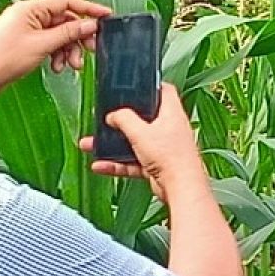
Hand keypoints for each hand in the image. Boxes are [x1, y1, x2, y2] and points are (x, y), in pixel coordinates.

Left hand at [0, 0, 110, 99]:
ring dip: (68, 49)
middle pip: (65, 20)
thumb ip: (69, 33)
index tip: (105, 15)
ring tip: (70, 64)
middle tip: (90, 49)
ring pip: (59, 34)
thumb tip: (88, 25)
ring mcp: (27, 28)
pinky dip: (57, 54)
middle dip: (78, 37)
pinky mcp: (26, 40)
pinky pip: (50, 42)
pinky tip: (57, 65)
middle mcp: (29, 14)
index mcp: (31, 8)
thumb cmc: (3, 58)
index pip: (67, 2)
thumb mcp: (43, 44)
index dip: (88, 9)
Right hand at [79, 84, 207, 202]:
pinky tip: (101, 165)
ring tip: (93, 145)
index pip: (163, 91)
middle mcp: (169, 129)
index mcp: (171, 113)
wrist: (181, 189)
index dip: (149, 87)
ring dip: (114, 145)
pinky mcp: (157, 166)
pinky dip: (118, 164)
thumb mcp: (141, 132)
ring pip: (135, 142)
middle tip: (107, 120)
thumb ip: (124, 119)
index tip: (134, 87)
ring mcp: (163, 148)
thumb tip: (114, 115)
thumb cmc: (172, 158)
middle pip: (144, 118)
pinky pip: (133, 161)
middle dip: (122, 121)